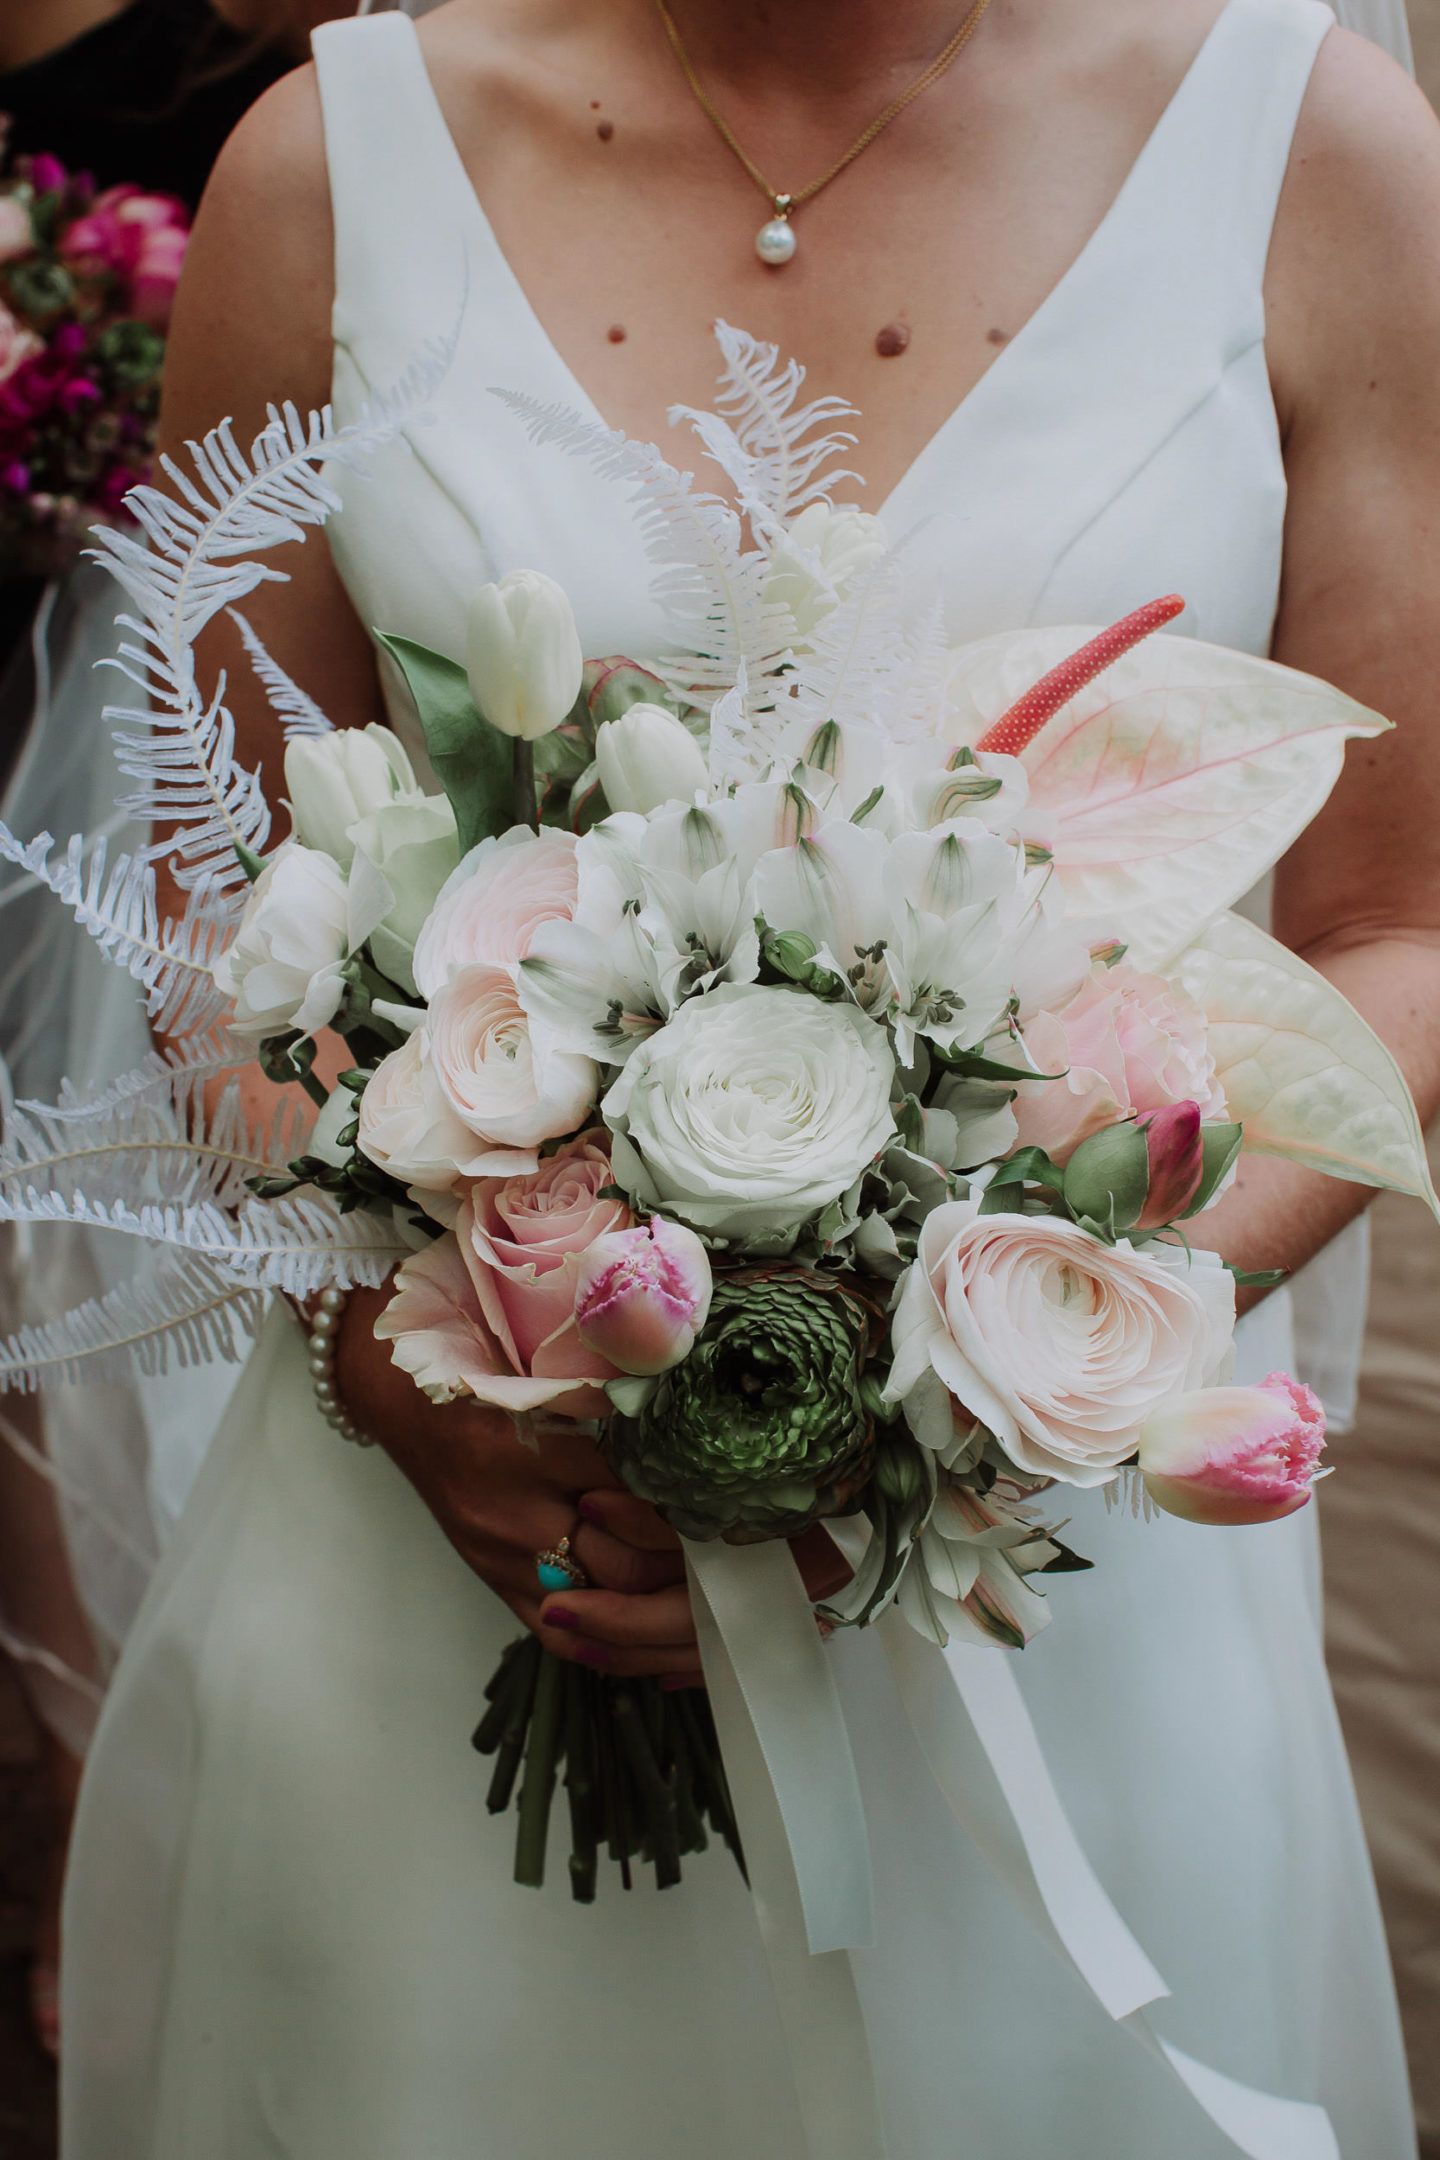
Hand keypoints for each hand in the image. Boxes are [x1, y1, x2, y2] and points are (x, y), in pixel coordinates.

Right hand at [335, 1286, 850, 1683]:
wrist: (396, 1388)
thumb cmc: (479, 1362)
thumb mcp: (557, 1365)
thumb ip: (631, 1401)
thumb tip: (719, 1447)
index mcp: (532, 1447)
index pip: (648, 1502)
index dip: (725, 1516)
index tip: (794, 1521)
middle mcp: (515, 1515)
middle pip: (637, 1568)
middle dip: (720, 1573)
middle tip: (800, 1572)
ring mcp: (503, 1558)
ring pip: (610, 1614)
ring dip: (685, 1618)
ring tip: (756, 1613)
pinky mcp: (497, 1582)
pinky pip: (572, 1640)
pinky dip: (630, 1648)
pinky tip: (679, 1656)